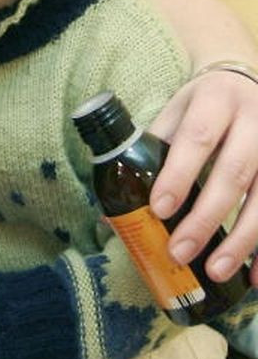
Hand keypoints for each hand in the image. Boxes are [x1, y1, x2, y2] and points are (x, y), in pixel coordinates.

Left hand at [150, 70, 257, 283]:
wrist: (247, 81)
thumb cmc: (203, 104)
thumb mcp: (176, 110)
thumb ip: (150, 149)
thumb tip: (114, 207)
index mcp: (215, 101)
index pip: (197, 138)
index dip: (178, 175)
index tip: (159, 209)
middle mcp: (254, 121)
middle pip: (233, 174)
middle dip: (205, 218)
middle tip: (180, 252)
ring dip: (242, 240)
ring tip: (214, 270)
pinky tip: (254, 277)